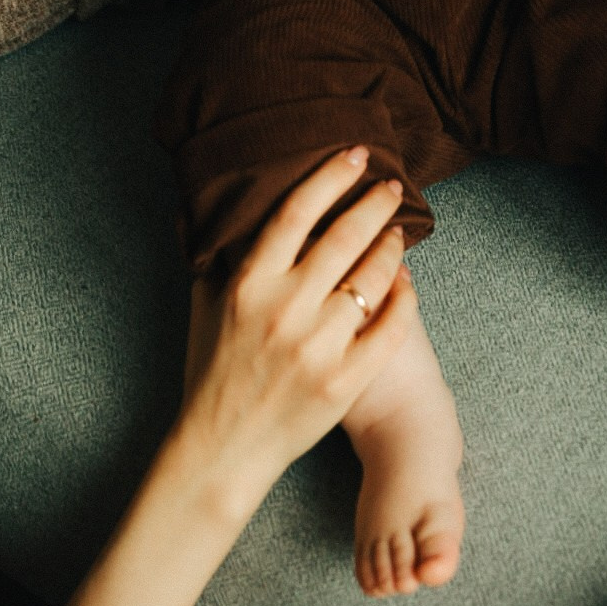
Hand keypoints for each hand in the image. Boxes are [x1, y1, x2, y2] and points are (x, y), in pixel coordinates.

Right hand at [181, 148, 416, 500]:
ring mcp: (317, 350)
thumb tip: (201, 205)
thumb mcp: (203, 307)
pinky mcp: (343, 384)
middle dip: (374, 203)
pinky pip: (389, 330)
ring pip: (372, 280)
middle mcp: (284, 312)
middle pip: (343, 237)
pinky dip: (403, 299)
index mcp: (248, 286)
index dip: (330, 176)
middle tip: (392, 186)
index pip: (296, 212)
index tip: (356, 154)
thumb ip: (213, 255)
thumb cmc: (212, 372)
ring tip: (398, 232)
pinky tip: (405, 282)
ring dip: (391, 248)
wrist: (221, 451)